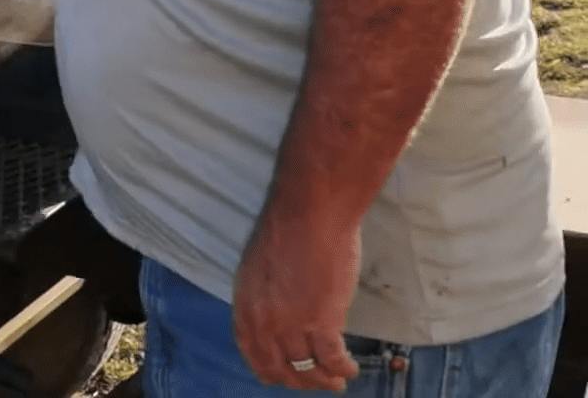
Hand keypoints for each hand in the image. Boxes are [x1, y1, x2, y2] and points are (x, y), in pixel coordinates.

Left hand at [231, 209, 362, 391]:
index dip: (266, 368)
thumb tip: (277, 312)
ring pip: (306, 368)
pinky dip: (342, 368)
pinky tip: (350, 369)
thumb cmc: (288, 229)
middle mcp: (262, 319)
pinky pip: (331, 359)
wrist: (310, 213)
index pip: (250, 349)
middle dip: (297, 381)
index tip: (279, 377)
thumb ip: (264, 294)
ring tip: (336, 383)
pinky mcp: (322, 322)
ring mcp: (291, 323)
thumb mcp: (259, 265)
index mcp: (244, 302)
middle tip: (314, 384)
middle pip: (277, 365)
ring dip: (323, 381)